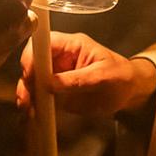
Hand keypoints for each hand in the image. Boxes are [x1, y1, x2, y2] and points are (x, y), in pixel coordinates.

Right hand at [17, 31, 155, 116]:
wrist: (129, 94)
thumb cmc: (121, 77)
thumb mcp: (103, 77)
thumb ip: (77, 80)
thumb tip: (50, 84)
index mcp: (72, 45)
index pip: (45, 42)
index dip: (33, 55)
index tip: (30, 74)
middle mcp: (60, 57)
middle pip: (33, 62)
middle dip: (27, 79)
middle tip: (27, 97)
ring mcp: (56, 74)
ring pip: (32, 80)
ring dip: (27, 93)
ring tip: (28, 108)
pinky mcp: (55, 91)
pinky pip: (39, 95)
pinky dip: (33, 104)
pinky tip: (32, 113)